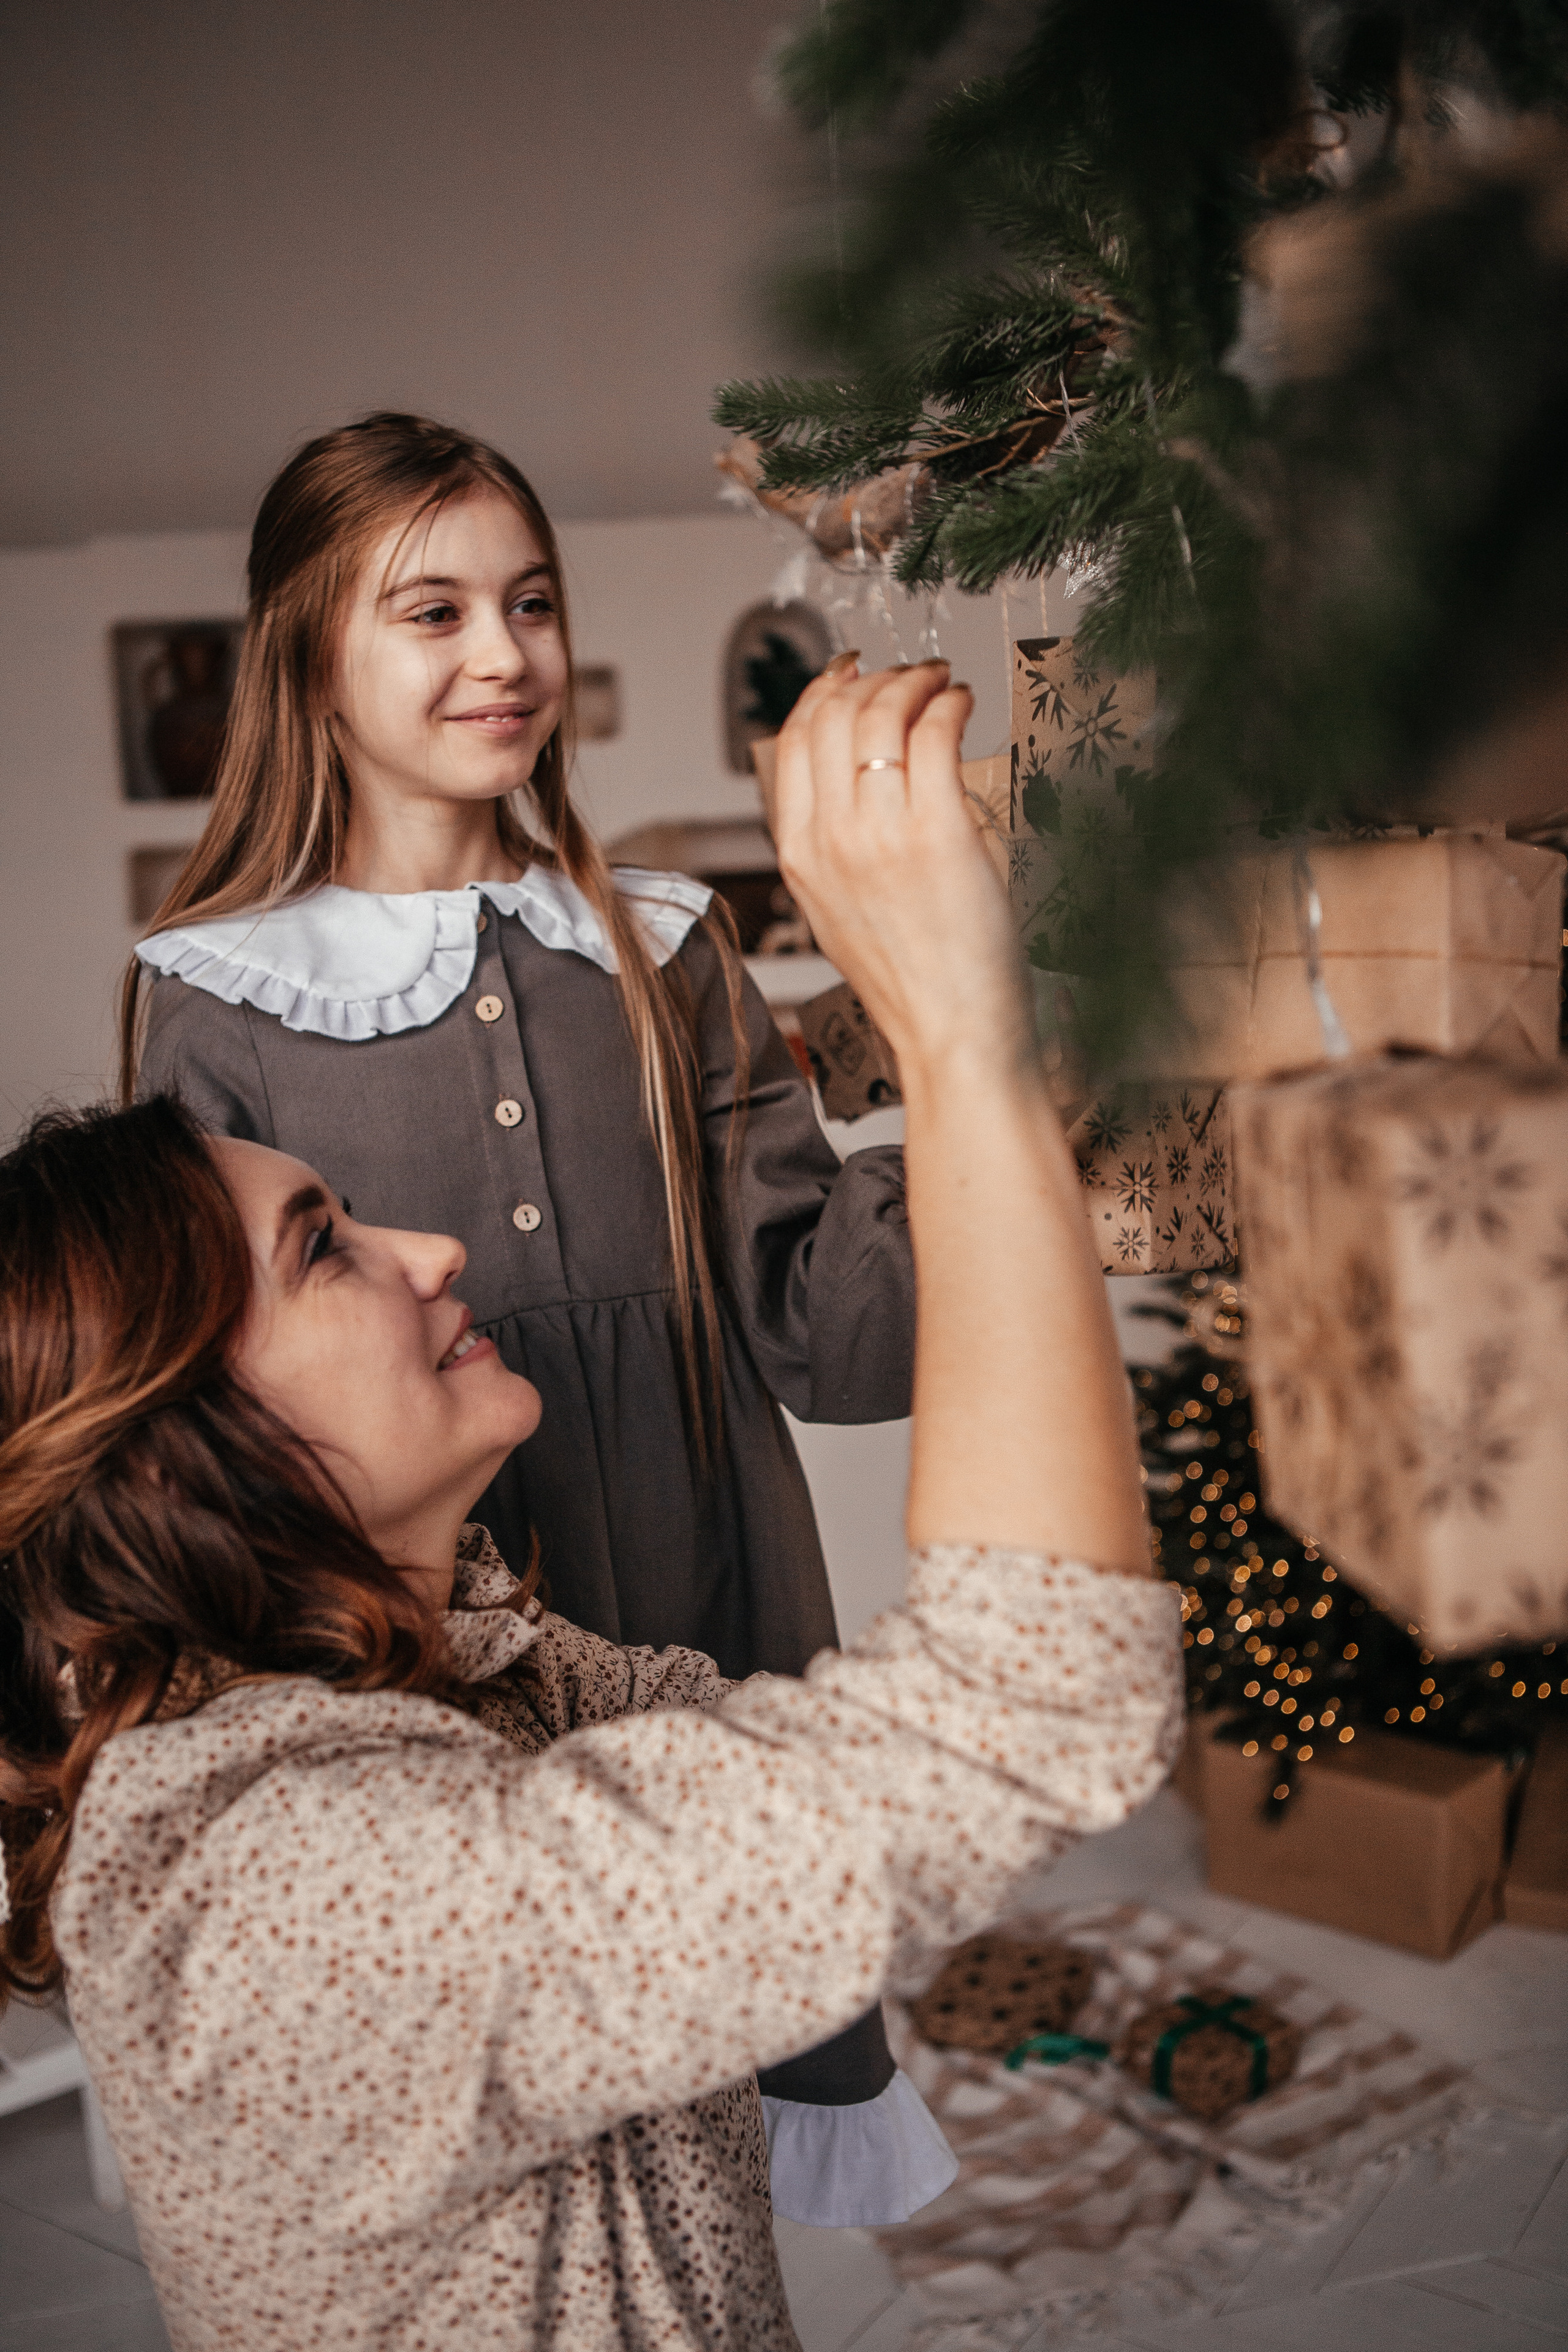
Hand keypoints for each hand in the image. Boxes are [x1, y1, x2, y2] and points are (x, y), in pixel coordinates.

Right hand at [773, 658, 1032, 1083]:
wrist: (952, 1036)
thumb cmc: (917, 981)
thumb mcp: (845, 909)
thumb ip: (842, 844)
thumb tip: (865, 775)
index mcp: (799, 856)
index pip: (791, 742)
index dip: (822, 692)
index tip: (853, 672)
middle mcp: (828, 840)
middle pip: (832, 717)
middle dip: (875, 679)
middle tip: (914, 676)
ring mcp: (878, 835)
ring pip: (880, 716)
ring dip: (915, 682)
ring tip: (943, 684)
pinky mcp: (936, 833)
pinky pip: (934, 735)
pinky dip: (950, 704)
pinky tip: (964, 704)